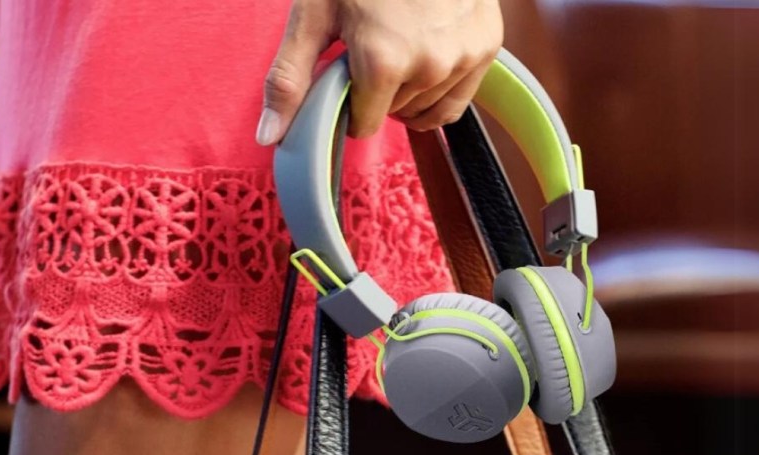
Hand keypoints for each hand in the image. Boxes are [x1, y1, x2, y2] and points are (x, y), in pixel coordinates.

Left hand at [256, 0, 502, 144]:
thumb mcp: (314, 15)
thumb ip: (290, 79)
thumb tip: (271, 136)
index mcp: (383, 61)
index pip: (364, 126)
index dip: (349, 104)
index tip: (348, 71)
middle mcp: (430, 66)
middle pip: (395, 115)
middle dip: (380, 92)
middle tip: (373, 46)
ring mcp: (464, 58)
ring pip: (428, 111)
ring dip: (411, 92)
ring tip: (401, 46)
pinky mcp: (487, 47)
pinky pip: (459, 100)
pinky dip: (441, 89)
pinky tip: (427, 56)